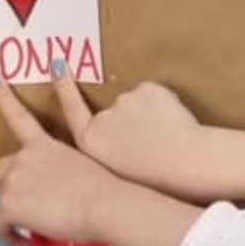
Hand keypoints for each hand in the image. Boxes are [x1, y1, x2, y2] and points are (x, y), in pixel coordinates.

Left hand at [0, 80, 121, 245]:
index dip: (2, 96)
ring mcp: (15, 179)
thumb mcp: (87, 172)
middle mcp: (26, 157)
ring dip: (13, 214)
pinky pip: (1, 226)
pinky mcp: (10, 204)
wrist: (107, 204)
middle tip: (26, 205)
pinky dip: (11, 237)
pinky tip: (28, 243)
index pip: (20, 117)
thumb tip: (70, 197)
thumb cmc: (110, 191)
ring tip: (33, 230)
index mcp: (46, 147)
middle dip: (6, 188)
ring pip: (0, 200)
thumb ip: (68, 176)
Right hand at [50, 73, 244, 202]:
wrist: (187, 165)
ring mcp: (124, 102)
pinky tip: (175, 124)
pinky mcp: (146, 90)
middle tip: (153, 142)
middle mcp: (102, 120)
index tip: (57, 64)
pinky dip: (165, 107)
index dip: (64, 87)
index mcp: (90, 143)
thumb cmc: (156, 180)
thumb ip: (109, 151)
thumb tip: (119, 136)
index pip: (72, 110)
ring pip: (137, 103)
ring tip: (166, 138)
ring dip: (149, 115)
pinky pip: (155, 95)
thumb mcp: (117, 174)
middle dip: (133, 124)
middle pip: (114, 112)